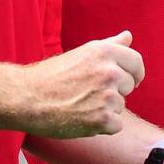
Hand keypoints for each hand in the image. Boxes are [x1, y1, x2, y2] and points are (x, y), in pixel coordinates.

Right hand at [22, 30, 144, 137]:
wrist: (27, 98)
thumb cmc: (51, 75)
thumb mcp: (82, 53)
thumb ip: (109, 45)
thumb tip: (128, 36)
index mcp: (105, 52)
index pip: (136, 63)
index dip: (133, 73)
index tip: (128, 80)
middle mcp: (110, 72)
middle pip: (130, 86)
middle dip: (114, 91)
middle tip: (87, 92)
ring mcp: (107, 96)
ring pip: (121, 106)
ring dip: (106, 109)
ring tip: (80, 104)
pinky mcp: (102, 119)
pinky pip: (116, 125)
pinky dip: (102, 126)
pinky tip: (82, 118)